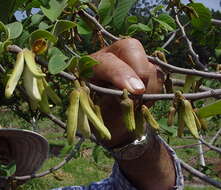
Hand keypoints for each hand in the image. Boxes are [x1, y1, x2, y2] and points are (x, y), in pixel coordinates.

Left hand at [90, 38, 175, 189]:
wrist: (119, 129)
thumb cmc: (105, 124)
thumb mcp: (102, 118)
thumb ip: (112, 102)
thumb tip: (125, 91)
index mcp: (88, 70)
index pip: (103, 61)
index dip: (120, 72)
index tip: (135, 91)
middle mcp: (107, 58)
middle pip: (129, 46)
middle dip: (141, 71)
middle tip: (142, 94)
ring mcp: (127, 61)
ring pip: (148, 60)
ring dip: (151, 84)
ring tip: (141, 102)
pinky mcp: (142, 67)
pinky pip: (158, 70)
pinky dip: (157, 85)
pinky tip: (146, 98)